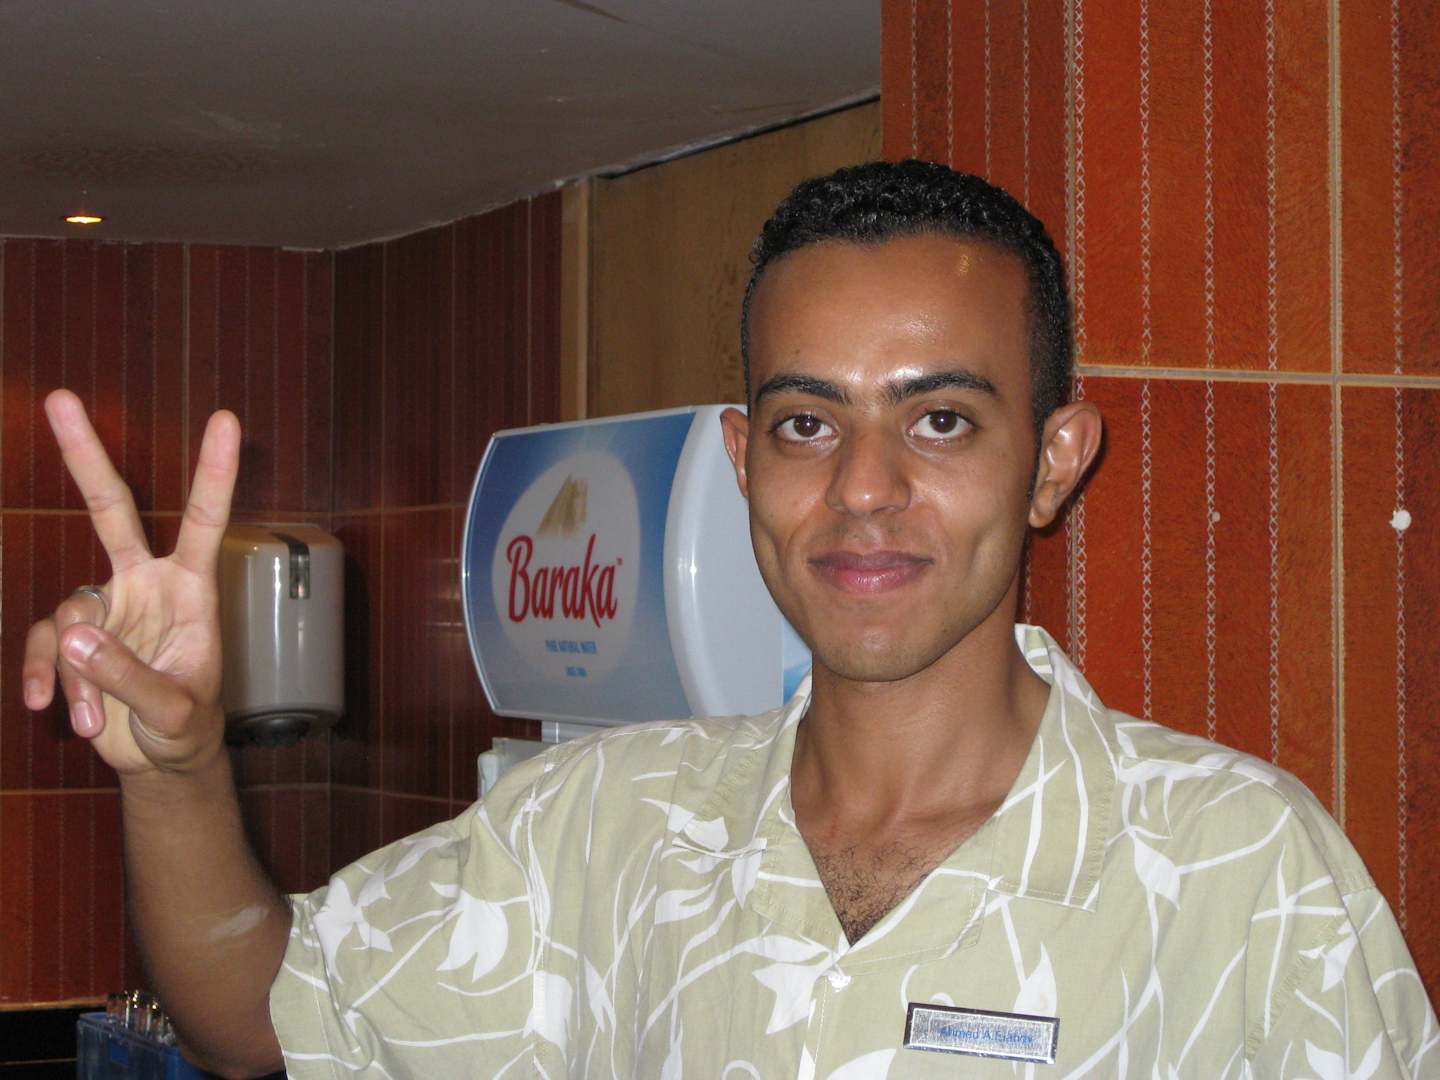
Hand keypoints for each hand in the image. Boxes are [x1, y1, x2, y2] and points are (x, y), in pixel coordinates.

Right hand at [20, 390, 240, 776]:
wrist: (162, 760)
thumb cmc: (188, 727)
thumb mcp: (174, 711)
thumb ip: (130, 677)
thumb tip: (77, 637)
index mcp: (191, 588)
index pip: (202, 520)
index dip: (214, 472)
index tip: (227, 418)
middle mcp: (145, 584)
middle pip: (110, 509)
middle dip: (84, 455)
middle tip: (60, 398)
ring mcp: (105, 606)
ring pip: (70, 610)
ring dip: (77, 671)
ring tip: (92, 722)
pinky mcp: (73, 637)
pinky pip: (46, 643)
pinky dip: (45, 677)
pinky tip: (48, 710)